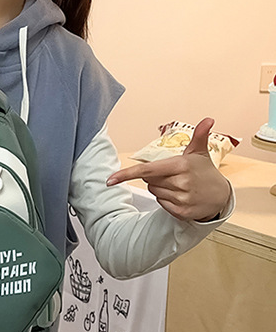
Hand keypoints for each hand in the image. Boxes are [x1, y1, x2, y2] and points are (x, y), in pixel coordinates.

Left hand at [106, 118, 230, 221]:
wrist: (221, 196)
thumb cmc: (205, 171)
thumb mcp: (200, 152)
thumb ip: (199, 135)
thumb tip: (208, 119)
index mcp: (180, 165)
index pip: (147, 170)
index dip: (126, 174)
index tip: (110, 180)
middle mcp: (181, 183)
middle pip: (149, 181)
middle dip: (155, 177)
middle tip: (172, 174)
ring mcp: (182, 199)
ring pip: (154, 192)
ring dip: (160, 188)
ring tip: (179, 185)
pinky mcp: (181, 212)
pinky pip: (161, 203)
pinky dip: (166, 200)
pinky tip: (180, 196)